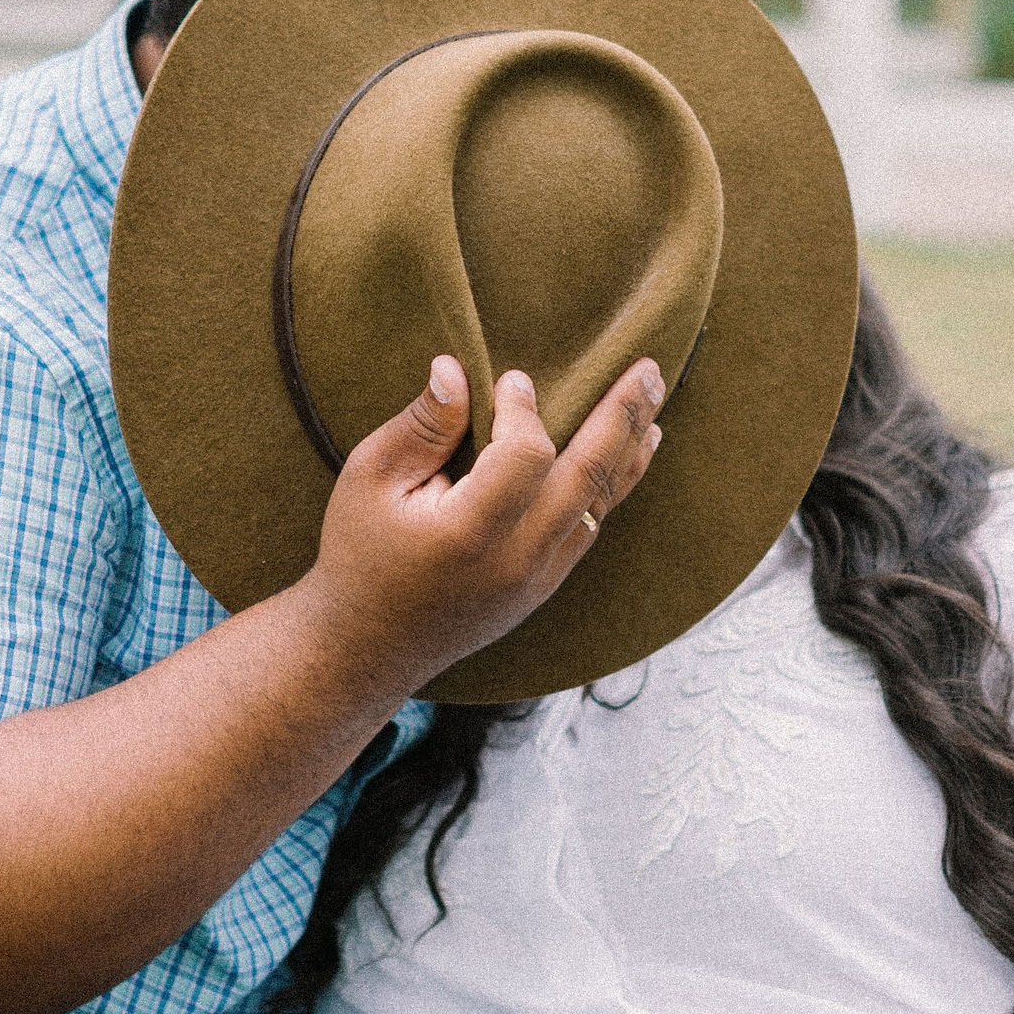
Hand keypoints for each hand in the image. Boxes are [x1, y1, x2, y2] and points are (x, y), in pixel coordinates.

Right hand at [301, 352, 662, 698]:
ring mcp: (537, 580)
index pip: (525, 454)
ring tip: (654, 401)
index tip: (511, 377)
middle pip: (588, 475)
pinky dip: (612, 485)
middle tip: (649, 368)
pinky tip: (629, 453)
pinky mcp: (542, 589)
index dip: (523, 409)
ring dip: (630, 448)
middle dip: (621, 415)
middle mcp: (516, 561)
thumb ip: (419, 425)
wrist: (366, 646)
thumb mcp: (368, 478)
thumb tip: (456, 368)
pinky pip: (590, 527)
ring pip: (599, 504)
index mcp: (469, 532)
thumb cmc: (359, 554)